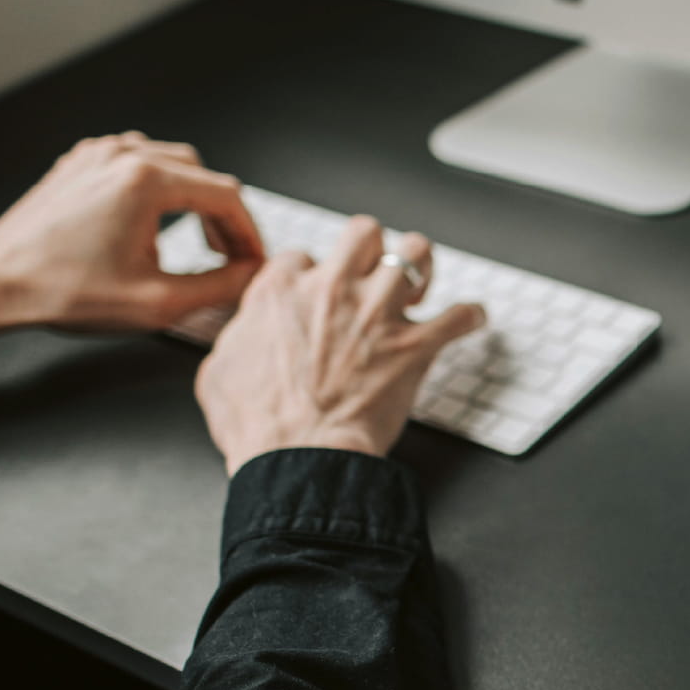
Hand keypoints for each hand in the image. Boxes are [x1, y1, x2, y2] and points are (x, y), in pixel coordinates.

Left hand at [0, 132, 263, 351]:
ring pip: (172, 163)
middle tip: (228, 255)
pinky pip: (135, 161)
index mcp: (145, 181)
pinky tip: (154, 220)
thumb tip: (250, 274)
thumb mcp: (158, 302)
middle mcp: (123, 156)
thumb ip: (219, 286)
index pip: (226, 196)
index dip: (249, 233)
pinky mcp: (79, 163)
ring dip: (192, 198)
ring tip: (196, 238)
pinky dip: (157, 187)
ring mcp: (98, 154)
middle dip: (223, 216)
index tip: (252, 260)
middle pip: (202, 174)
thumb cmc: (62, 291)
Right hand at [195, 216, 485, 474]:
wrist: (298, 457)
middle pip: (363, 232)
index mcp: (282, 292)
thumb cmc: (258, 424)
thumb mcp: (219, 370)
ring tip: (422, 282)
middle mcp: (333, 290)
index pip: (302, 256)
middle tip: (376, 271)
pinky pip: (458, 316)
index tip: (318, 293)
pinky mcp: (414, 345)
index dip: (311, 274)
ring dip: (422, 265)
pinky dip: (469, 316)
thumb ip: (238, 337)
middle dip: (372, 247)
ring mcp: (377, 314)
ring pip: (415, 253)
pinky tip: (471, 319)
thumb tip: (248, 331)